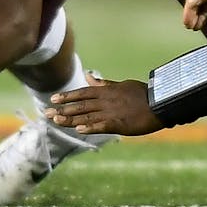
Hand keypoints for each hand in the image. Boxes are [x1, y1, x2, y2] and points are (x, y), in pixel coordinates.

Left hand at [45, 75, 163, 136]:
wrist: (160, 103)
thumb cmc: (142, 94)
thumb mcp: (121, 85)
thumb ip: (103, 83)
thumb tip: (88, 75)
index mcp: (106, 91)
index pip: (82, 93)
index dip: (67, 96)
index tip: (53, 98)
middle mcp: (106, 101)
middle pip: (80, 105)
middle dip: (63, 109)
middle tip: (47, 113)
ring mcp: (112, 112)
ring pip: (87, 116)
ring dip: (71, 119)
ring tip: (56, 121)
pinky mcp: (120, 124)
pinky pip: (102, 126)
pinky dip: (91, 128)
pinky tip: (80, 130)